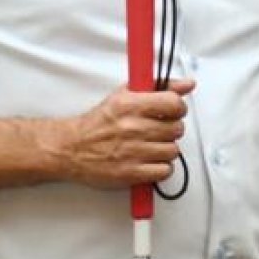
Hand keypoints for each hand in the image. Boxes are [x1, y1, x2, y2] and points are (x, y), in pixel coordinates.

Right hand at [44, 81, 197, 189]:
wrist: (71, 148)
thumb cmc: (99, 123)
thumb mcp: (125, 95)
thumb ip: (159, 87)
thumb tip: (187, 85)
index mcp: (130, 105)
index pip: (174, 104)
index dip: (178, 108)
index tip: (172, 111)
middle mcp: (132, 128)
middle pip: (176, 129)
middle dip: (170, 129)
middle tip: (157, 130)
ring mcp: (132, 152)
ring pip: (173, 151)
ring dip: (165, 149)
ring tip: (151, 146)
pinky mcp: (131, 173)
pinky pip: (164, 171)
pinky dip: (160, 168)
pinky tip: (149, 160)